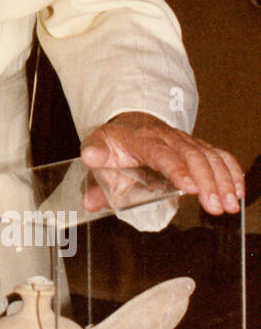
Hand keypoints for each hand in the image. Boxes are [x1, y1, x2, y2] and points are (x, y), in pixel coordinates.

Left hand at [80, 112, 243, 215]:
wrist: (130, 122)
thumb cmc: (115, 143)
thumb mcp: (98, 151)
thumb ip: (94, 179)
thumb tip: (89, 201)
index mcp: (140, 139)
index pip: (161, 154)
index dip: (177, 169)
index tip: (190, 188)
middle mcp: (167, 137)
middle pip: (192, 156)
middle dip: (207, 181)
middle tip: (215, 206)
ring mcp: (184, 141)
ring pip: (209, 156)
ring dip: (223, 180)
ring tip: (229, 205)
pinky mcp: (197, 146)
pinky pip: (219, 155)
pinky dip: (232, 171)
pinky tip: (238, 192)